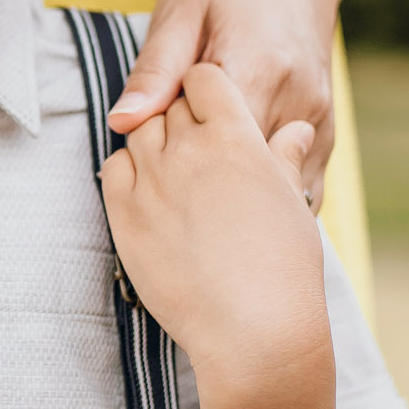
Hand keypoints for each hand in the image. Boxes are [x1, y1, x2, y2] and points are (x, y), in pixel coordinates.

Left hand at [101, 64, 329, 400]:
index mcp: (236, 136)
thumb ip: (284, 159)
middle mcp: (189, 149)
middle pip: (170, 105)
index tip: (210, 106)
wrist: (253, 328)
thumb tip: (295, 132)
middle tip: (194, 143)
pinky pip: (113, 168)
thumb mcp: (293, 204)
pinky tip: (147, 190)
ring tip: (173, 170)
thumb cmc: (285, 267)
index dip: (206, 88)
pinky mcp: (125, 213)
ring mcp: (153, 180)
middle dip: (180, 115)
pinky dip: (126, 170)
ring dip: (152, 141)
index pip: (204, 79)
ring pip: (138, 133)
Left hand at [108, 0, 344, 205]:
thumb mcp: (180, 11)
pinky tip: (233, 179)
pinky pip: (297, 184)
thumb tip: (121, 124)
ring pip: (273, 189)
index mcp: (255, 71)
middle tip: (169, 166)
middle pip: (243, 177)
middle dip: (202, 185)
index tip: (148, 147)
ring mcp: (317, 120)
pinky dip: (262, 191)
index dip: (170, 159)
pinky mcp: (326, 130)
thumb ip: (155, 71)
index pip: (208, 148)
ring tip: (201, 174)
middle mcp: (296, 102)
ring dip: (236, 192)